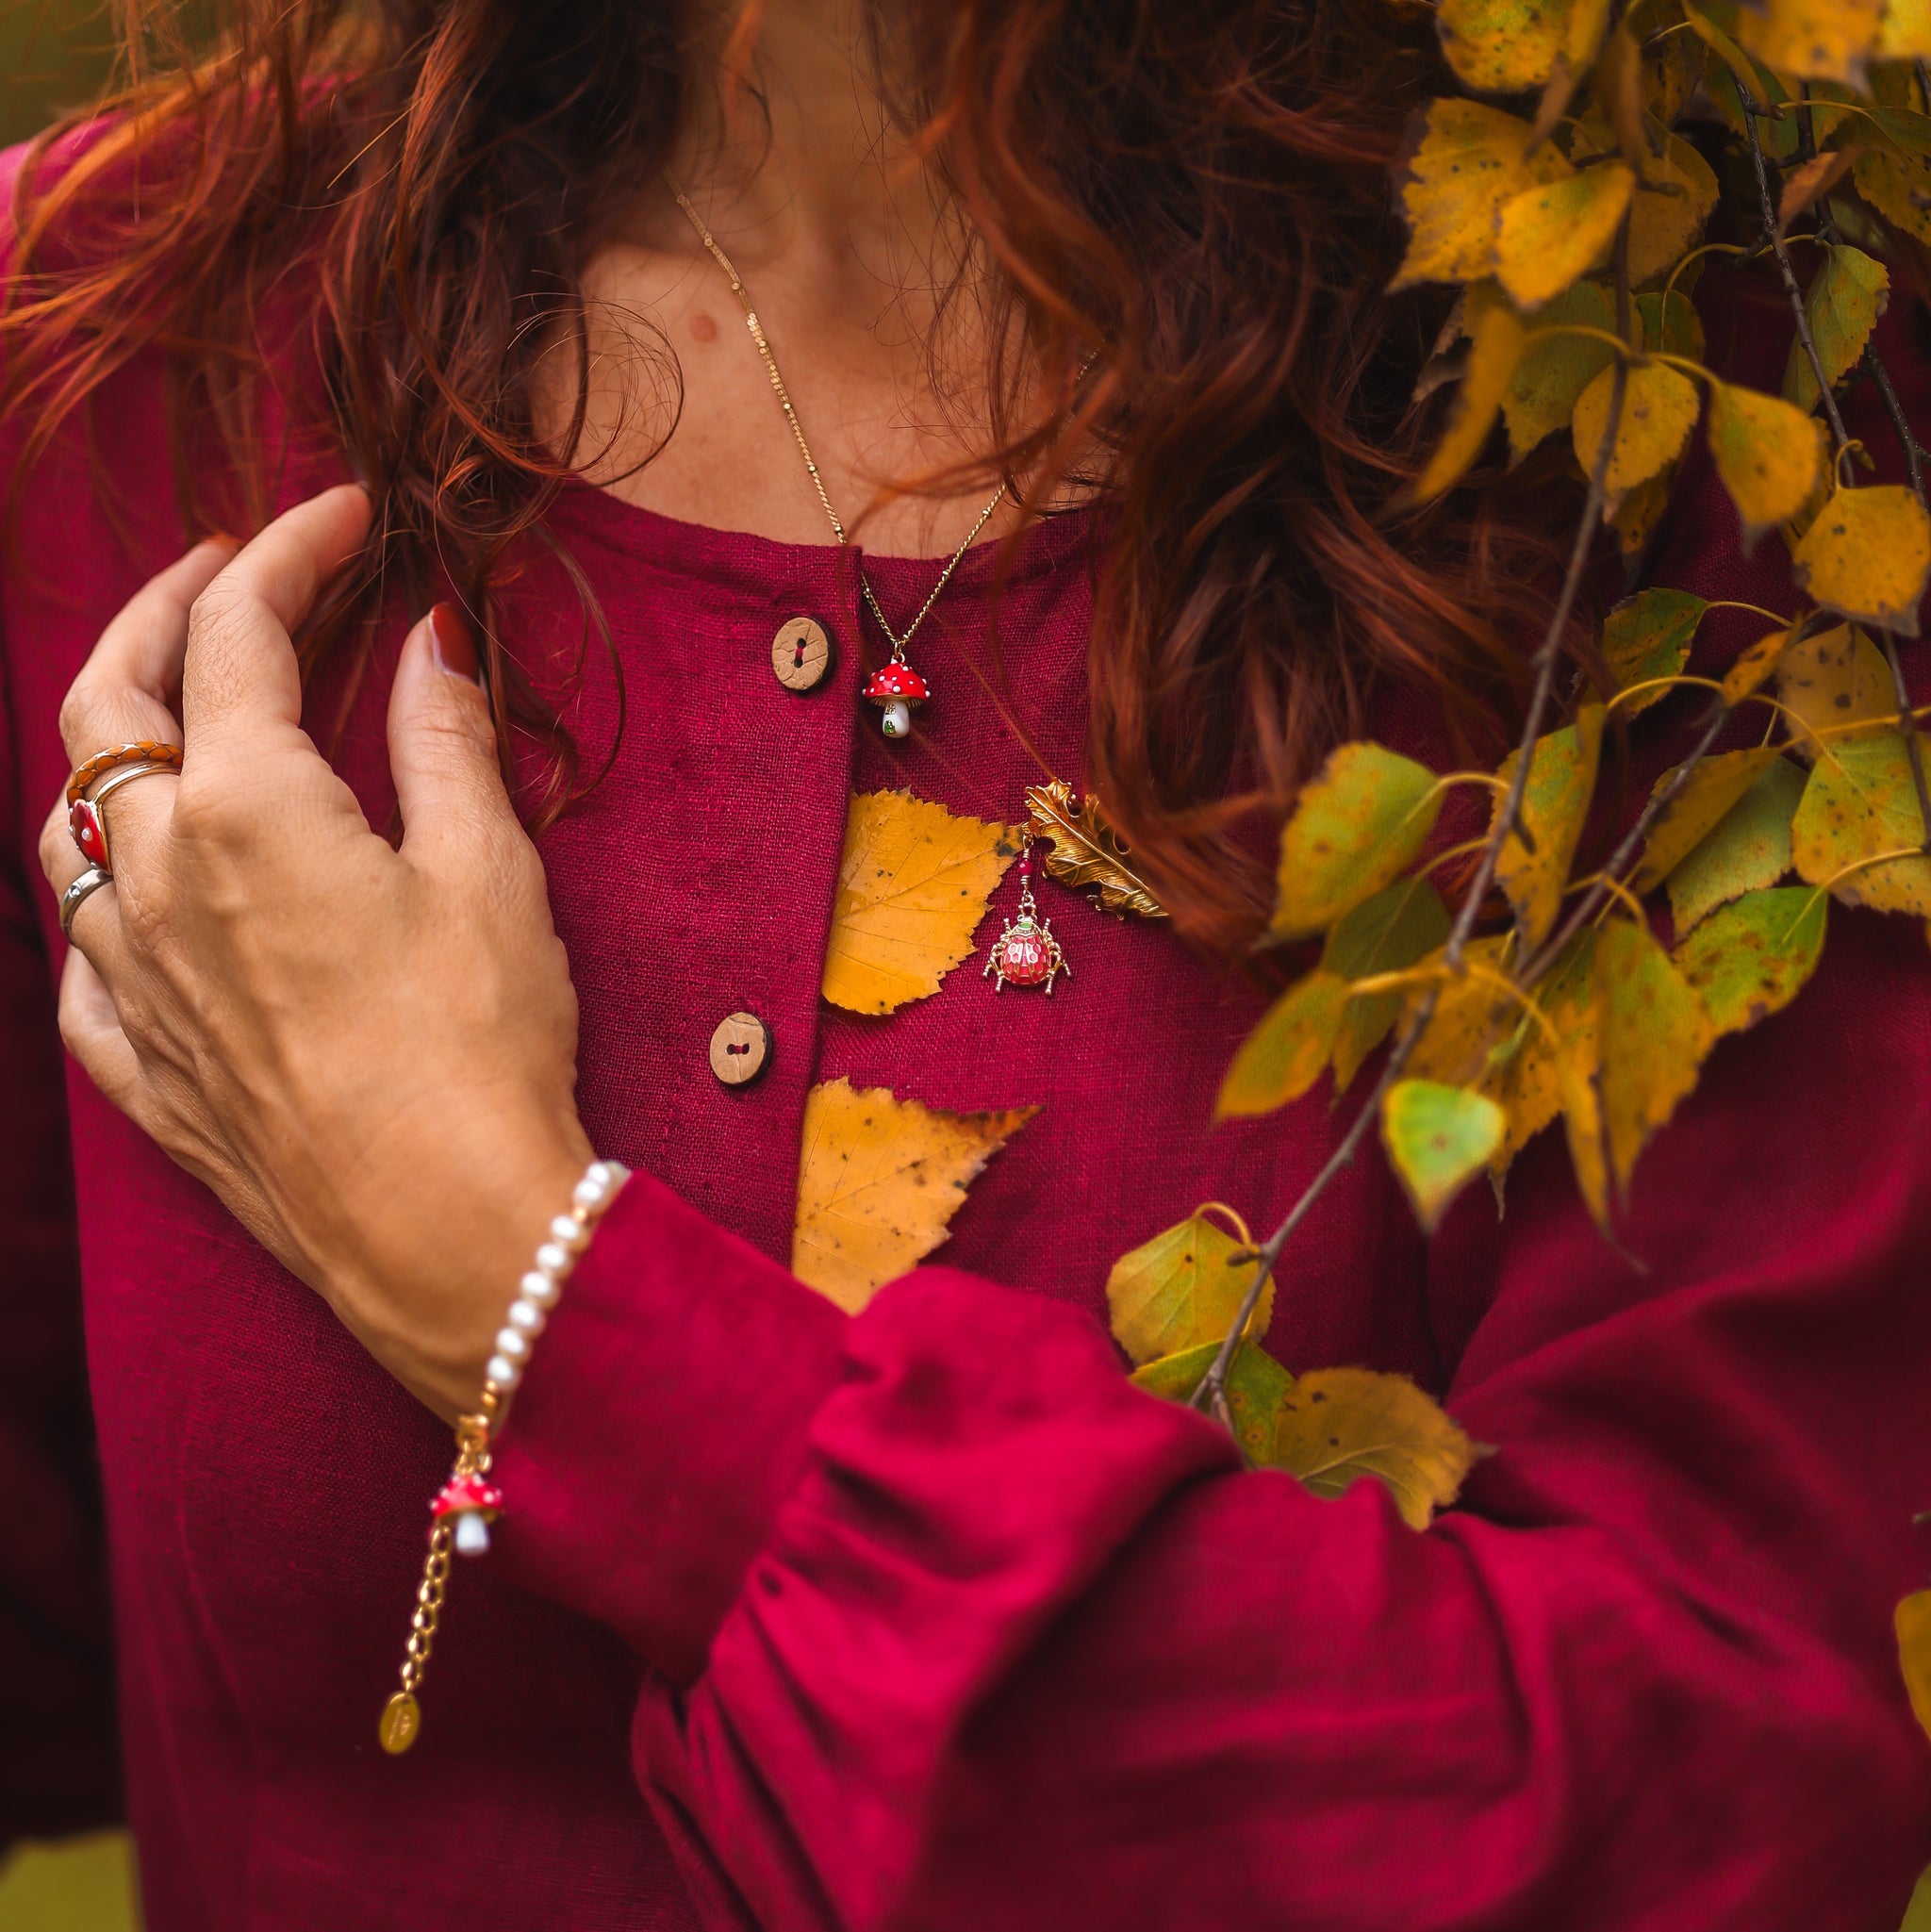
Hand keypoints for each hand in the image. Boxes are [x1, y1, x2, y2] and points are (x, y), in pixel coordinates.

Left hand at [39, 486, 593, 1419]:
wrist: (449, 1227)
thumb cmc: (481, 1044)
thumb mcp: (488, 871)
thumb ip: (443, 740)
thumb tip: (428, 640)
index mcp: (245, 808)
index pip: (242, 629)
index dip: (292, 549)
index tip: (347, 516)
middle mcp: (156, 878)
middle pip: (111, 701)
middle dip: (164, 610)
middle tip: (230, 573)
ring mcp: (133, 978)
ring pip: (68, 825)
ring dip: (112, 748)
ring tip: (174, 722)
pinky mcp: (143, 1069)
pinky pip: (78, 965)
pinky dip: (100, 904)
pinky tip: (140, 904)